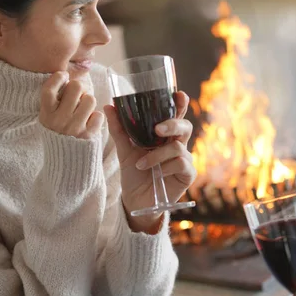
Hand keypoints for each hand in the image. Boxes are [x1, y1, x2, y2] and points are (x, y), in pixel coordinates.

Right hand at [39, 72, 103, 139]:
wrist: (65, 159)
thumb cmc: (57, 131)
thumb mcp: (48, 116)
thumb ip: (54, 99)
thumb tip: (68, 77)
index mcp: (46, 114)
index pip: (49, 89)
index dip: (58, 78)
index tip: (64, 76)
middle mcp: (58, 120)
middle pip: (75, 87)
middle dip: (79, 88)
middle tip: (78, 95)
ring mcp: (73, 128)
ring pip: (90, 99)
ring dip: (88, 102)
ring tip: (83, 110)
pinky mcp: (87, 135)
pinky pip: (98, 115)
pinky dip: (96, 117)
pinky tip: (89, 121)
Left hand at [104, 91, 195, 233]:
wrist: (135, 200)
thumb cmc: (134, 173)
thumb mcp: (124, 150)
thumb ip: (119, 129)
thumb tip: (108, 106)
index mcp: (165, 135)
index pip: (175, 114)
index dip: (180, 104)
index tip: (177, 94)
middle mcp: (177, 144)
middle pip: (184, 126)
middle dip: (173, 124)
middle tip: (157, 129)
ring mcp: (184, 159)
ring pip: (178, 147)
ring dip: (157, 155)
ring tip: (141, 164)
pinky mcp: (187, 174)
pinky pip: (181, 164)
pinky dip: (165, 167)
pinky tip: (156, 174)